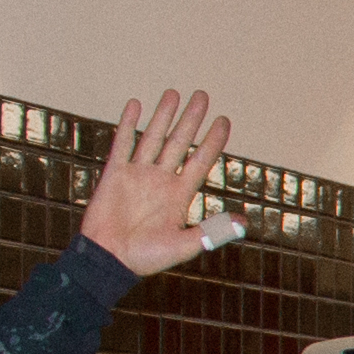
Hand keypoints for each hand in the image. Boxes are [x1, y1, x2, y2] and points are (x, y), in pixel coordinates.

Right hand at [77, 87, 235, 275]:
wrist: (109, 259)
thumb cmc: (146, 257)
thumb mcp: (184, 246)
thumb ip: (211, 232)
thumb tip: (243, 223)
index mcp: (179, 195)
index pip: (201, 161)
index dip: (213, 141)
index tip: (224, 121)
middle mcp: (161, 180)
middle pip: (179, 143)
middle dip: (191, 119)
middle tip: (202, 95)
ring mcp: (137, 175)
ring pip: (153, 138)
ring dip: (163, 116)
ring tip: (174, 93)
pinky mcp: (114, 174)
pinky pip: (122, 144)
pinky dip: (128, 125)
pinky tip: (136, 105)